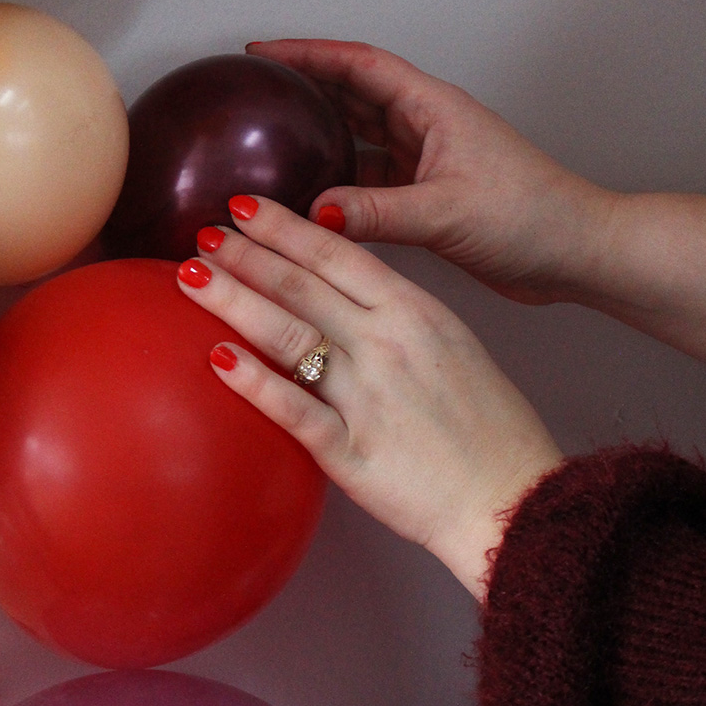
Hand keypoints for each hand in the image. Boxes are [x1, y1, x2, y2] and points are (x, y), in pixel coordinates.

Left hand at [178, 197, 561, 598]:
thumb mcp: (452, 344)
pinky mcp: (351, 451)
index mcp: (415, 311)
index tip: (244, 206)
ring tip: (192, 278)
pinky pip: (293, 409)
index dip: (285, 227)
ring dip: (234, 301)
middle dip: (246, 255)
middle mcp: (386, 344)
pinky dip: (252, 381)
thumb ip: (395, 315)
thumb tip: (340, 295)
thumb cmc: (489, 426)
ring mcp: (366, 397)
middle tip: (203, 233)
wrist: (514, 499)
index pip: (336, 255)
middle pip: (301, 287)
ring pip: (287, 335)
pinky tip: (215, 358)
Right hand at [249, 38, 614, 305]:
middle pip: (351, 93)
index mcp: (432, 108)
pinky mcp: (425, 195)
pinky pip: (368, 179)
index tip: (262, 51)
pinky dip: (336, 182)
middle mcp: (425, 126)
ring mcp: (425, 160)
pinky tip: (308, 195)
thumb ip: (377, 213)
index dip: (308, 53)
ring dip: (318, 134)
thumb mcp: (446, 212)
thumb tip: (314, 213)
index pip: (359, 65)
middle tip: (253, 89)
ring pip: (357, 136)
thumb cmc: (532, 216)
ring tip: (267, 137)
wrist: (575, 253)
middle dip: (303, 85)